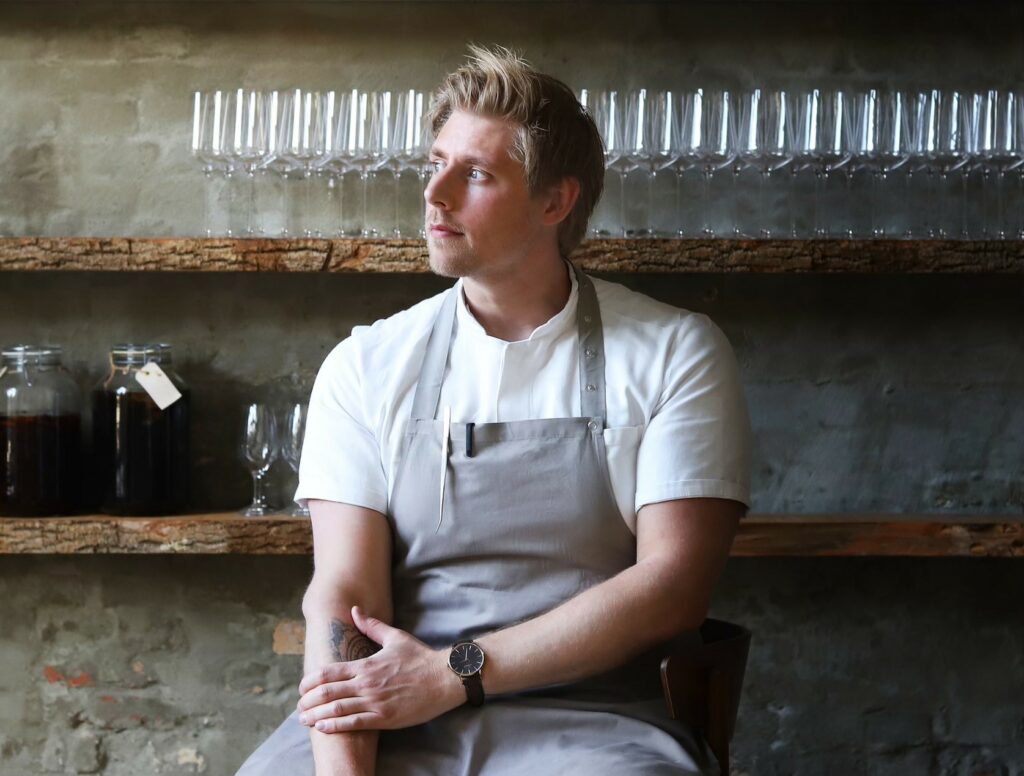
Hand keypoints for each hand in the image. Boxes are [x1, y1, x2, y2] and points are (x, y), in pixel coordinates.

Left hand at [297, 606, 463, 733]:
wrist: (444, 678)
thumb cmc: (420, 658)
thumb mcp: (395, 637)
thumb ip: (372, 626)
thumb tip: (354, 610)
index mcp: (366, 664)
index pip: (329, 672)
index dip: (310, 681)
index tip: (301, 688)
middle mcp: (366, 683)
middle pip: (327, 692)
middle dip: (307, 701)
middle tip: (298, 706)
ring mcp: (375, 702)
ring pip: (336, 709)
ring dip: (315, 715)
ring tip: (304, 719)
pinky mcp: (384, 718)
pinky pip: (353, 724)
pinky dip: (334, 726)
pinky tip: (322, 727)